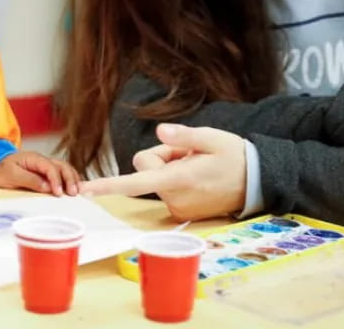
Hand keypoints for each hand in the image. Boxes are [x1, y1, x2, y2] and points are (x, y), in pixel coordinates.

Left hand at [0, 151, 81, 195]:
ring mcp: (44, 165)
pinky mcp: (44, 172)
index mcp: (34, 159)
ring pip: (63, 168)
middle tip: (73, 193)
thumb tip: (47, 187)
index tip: (58, 193)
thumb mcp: (12, 175)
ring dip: (71, 178)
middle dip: (69, 179)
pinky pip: (60, 173)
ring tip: (77, 191)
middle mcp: (41, 160)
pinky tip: (73, 187)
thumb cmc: (1, 170)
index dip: (56, 180)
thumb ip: (30, 180)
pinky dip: (69, 179)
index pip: (50, 167)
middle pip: (61, 166)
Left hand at [79, 124, 246, 221]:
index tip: (84, 190)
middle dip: (162, 155)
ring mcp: (178, 207)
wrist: (258, 181)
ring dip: (171, 167)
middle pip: (146, 167)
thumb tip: (160, 132)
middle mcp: (174, 197)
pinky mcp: (182, 212)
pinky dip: (177, 178)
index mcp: (179, 179)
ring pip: (156, 177)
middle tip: (190, 152)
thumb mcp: (212, 138)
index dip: (108, 185)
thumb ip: (185, 136)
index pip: (136, 181)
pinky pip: (166, 187)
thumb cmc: (234, 156)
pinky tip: (198, 176)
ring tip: (198, 165)